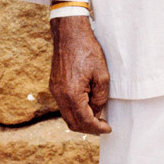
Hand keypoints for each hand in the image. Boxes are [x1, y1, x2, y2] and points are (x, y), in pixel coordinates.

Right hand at [51, 13, 111, 133]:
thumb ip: (100, 98)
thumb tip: (97, 111)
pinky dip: (75, 111)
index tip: (108, 128)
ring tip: (97, 117)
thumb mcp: (102, 76)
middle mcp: (60, 96)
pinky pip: (64, 106)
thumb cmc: (87, 51)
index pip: (84, 121)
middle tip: (103, 126)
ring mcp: (55, 91)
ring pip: (67, 116)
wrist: (69, 34)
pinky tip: (87, 105)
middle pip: (72, 123)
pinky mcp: (54, 86)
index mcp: (72, 94)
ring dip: (81, 120)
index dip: (97, 128)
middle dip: (89, 128)